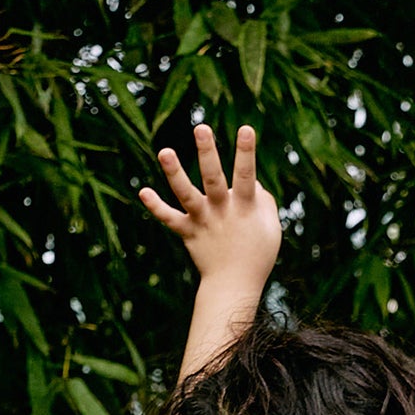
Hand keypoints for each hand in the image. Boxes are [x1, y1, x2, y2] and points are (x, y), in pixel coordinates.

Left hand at [139, 123, 280, 288]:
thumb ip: (264, 203)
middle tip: (201, 128)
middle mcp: (222, 212)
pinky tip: (143, 192)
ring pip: (187, 195)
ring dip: (175, 173)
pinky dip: (156, 207)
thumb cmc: (258, 255)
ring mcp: (203, 221)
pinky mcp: (188, 233)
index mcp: (245, 209)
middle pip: (213, 179)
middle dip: (208, 153)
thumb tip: (253, 183)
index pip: (247, 177)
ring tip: (164, 150)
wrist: (235, 287)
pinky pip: (170, 219)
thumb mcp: (271, 230)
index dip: (247, 153)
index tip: (246, 129)